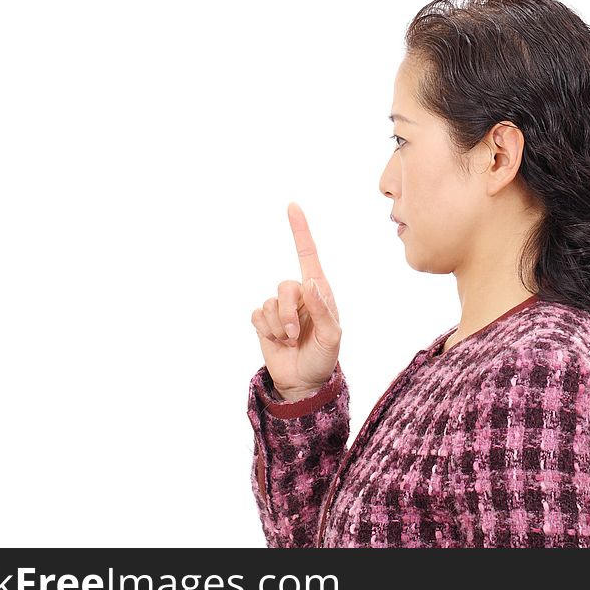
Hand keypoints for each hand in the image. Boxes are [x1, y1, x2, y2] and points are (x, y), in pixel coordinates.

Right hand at [250, 202, 341, 400]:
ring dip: (278, 326)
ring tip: (289, 341)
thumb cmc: (324, 357)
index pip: (308, 256)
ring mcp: (281, 308)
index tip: (292, 207)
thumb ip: (322, 309)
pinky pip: (257, 315)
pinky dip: (266, 331)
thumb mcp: (332, 336)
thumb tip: (310, 282)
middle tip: (294, 334)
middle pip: (285, 285)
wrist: (304, 382)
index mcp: (320, 292)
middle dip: (287, 312)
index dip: (300, 231)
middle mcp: (300, 295)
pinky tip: (277, 341)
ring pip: (270, 302)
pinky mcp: (265, 321)